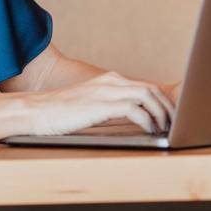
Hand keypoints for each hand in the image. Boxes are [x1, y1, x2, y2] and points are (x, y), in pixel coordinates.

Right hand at [24, 71, 175, 135]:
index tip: (171, 114)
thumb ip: (110, 106)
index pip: (146, 85)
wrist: (35, 110)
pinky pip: (134, 109)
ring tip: (165, 128)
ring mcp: (106, 91)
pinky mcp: (101, 105)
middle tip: (174, 123)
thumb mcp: (91, 105)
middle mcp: (111, 82)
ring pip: (147, 96)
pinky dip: (147, 120)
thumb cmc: (60, 113)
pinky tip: (149, 130)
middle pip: (151, 89)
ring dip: (161, 113)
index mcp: (110, 80)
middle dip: (167, 106)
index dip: (163, 99)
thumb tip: (132, 118)